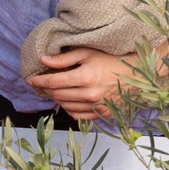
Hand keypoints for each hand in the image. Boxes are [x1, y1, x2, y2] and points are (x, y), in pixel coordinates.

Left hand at [26, 48, 140, 119]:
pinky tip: (67, 100)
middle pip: (57, 95)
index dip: (39, 81)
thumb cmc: (112, 59)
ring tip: (53, 90)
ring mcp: (96, 106)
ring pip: (65, 106)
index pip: (53, 82)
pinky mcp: (101, 114)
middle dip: (46, 89)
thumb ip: (64, 59)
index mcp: (85, 77)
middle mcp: (89, 95)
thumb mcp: (88, 53)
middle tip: (41, 84)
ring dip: (56, 98)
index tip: (31, 79)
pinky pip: (77, 115)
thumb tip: (43, 60)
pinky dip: (68, 109)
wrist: (137, 74)